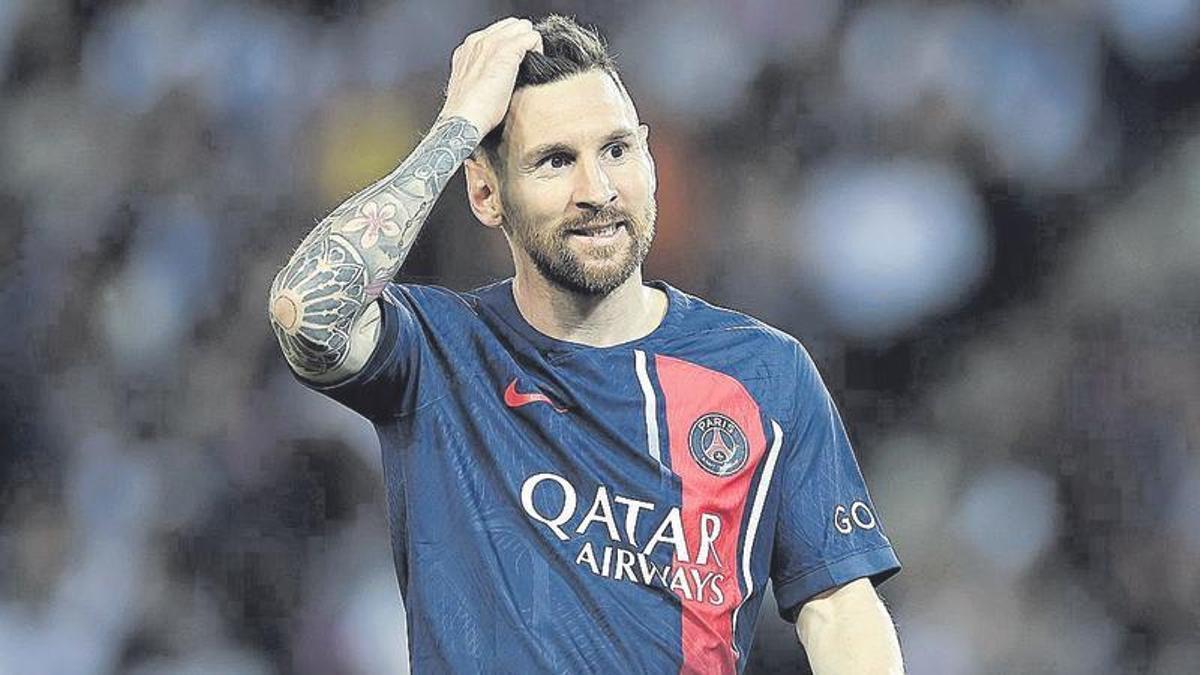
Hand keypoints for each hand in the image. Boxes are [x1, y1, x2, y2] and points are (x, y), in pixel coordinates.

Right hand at [439, 17, 543, 134]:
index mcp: (468, 48)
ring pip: (523, 28)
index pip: (499, 32)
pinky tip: (534, 67)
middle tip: (526, 63)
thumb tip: (501, 75)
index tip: (515, 64)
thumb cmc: (470, 112)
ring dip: (531, 45)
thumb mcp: (473, 86)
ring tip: (530, 66)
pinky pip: (531, 37)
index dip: (512, 45)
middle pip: (512, 25)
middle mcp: (478, 41)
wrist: (464, 120)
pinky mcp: (506, 51)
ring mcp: (492, 44)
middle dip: (522, 41)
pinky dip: (537, 50)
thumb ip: (484, 73)